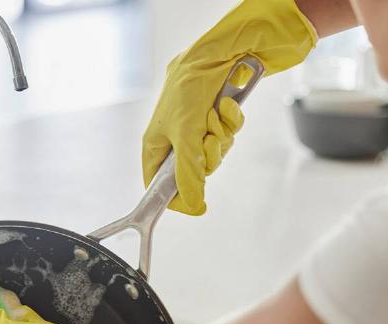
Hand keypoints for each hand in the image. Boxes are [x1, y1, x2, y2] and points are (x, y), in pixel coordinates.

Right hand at [143, 0, 317, 214]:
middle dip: (208, 156)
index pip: (159, 184)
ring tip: (217, 115)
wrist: (221, 52)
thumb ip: (189, 175)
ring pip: (215, 153)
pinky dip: (231, 120)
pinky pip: (229, 134)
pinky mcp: (218, 117)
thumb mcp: (186, 136)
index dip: (176, 196)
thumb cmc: (191, 86)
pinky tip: (228, 105)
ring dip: (222, 136)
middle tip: (209, 141)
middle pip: (193, 171)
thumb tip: (194, 207)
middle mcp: (176, 138)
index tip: (194, 203)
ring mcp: (198, 128)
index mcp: (156, 143)